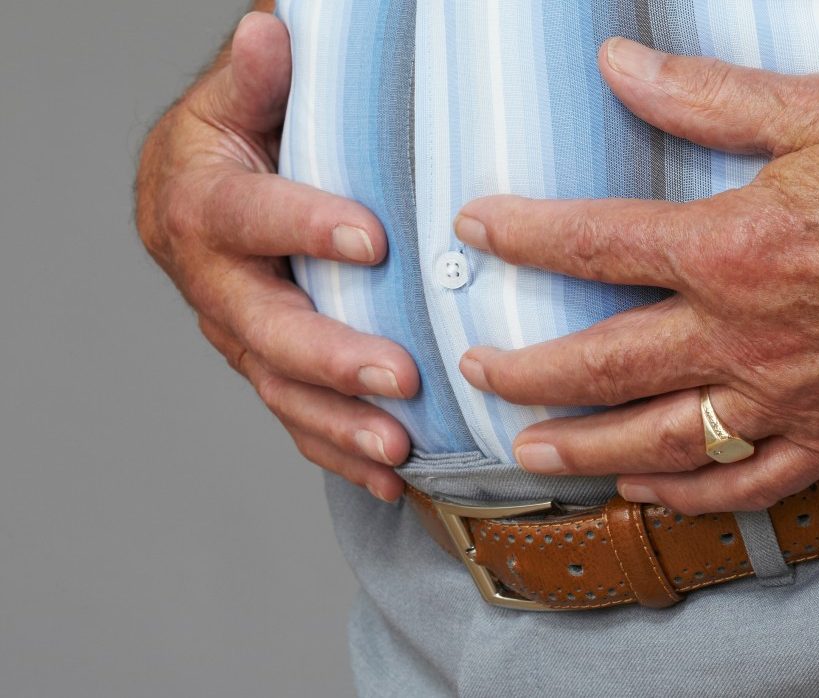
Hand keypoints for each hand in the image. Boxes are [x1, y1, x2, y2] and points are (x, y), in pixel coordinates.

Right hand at [135, 13, 418, 502]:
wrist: (201, 193)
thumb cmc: (237, 141)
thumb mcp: (242, 100)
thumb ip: (257, 78)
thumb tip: (272, 30)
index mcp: (203, 205)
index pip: (249, 216)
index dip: (305, 226)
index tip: (371, 237)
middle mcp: (213, 281)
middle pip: (265, 327)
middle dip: (331, 357)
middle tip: (399, 376)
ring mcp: (237, 334)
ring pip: (280, 389)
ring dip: (340, 424)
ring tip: (398, 448)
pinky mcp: (264, 367)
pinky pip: (296, 419)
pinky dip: (339, 452)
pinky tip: (389, 477)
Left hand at [453, 38, 818, 513]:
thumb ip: (707, 97)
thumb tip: (619, 66)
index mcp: (736, 247)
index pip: (593, 244)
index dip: (523, 234)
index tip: (478, 227)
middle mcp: (750, 335)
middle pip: (604, 363)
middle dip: (527, 368)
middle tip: (478, 369)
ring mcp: (794, 397)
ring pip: (660, 439)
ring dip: (582, 446)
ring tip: (529, 448)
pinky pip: (751, 481)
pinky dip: (691, 492)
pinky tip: (649, 489)